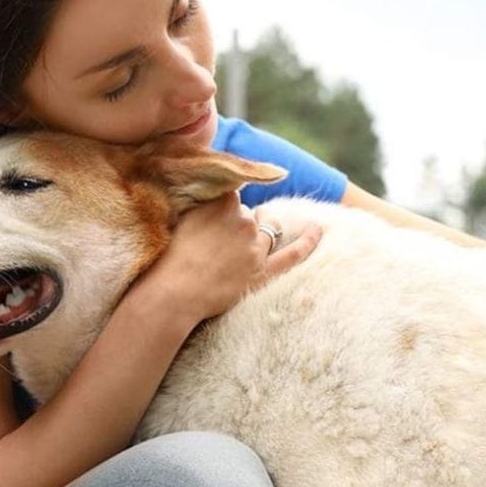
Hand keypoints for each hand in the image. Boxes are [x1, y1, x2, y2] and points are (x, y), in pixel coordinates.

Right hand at [135, 193, 322, 322]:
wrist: (173, 293)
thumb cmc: (167, 257)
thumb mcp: (178, 217)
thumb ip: (198, 203)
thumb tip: (208, 196)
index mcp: (222, 201)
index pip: (231, 193)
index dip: (221, 207)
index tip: (213, 217)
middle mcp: (244, 218)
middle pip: (247, 214)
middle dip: (236, 224)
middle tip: (214, 243)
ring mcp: (255, 246)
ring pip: (266, 229)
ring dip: (259, 231)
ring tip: (245, 242)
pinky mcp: (263, 271)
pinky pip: (293, 254)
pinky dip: (308, 242)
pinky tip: (317, 230)